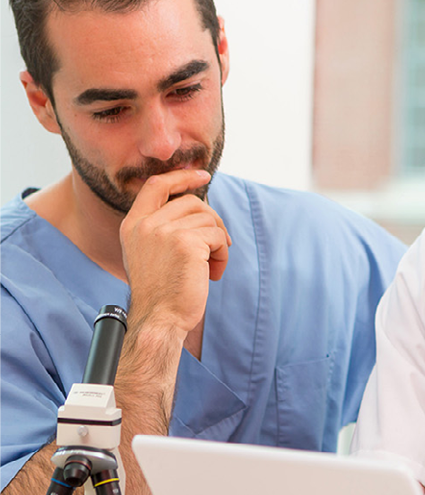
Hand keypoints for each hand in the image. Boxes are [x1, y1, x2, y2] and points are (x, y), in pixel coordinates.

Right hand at [119, 169, 230, 333]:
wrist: (160, 318)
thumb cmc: (161, 291)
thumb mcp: (150, 253)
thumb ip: (162, 227)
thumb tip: (197, 205)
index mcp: (133, 225)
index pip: (156, 185)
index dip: (181, 177)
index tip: (203, 176)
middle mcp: (145, 224)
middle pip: (193, 202)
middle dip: (212, 223)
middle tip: (217, 247)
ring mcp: (165, 231)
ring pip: (208, 219)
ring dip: (218, 243)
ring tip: (210, 266)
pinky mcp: (186, 242)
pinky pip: (217, 236)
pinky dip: (222, 255)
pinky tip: (213, 273)